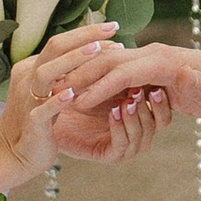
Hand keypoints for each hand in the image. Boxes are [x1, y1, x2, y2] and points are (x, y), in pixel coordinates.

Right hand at [0, 25, 112, 188]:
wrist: (11, 155)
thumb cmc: (36, 122)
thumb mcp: (48, 92)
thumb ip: (63, 74)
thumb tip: (94, 53)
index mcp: (31, 69)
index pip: (59, 43)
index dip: (86, 34)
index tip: (112, 29)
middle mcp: (27, 79)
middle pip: (53, 48)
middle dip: (84, 37)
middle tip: (111, 30)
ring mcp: (27, 100)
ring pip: (46, 73)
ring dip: (72, 61)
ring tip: (97, 51)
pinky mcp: (31, 123)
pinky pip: (42, 109)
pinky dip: (57, 101)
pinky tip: (73, 95)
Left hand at [49, 82, 172, 163]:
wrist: (40, 130)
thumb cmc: (65, 97)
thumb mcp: (94, 79)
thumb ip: (112, 71)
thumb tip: (122, 43)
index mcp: (134, 113)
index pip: (158, 106)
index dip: (160, 93)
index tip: (157, 73)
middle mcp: (132, 130)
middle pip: (157, 122)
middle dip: (154, 105)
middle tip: (151, 89)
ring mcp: (123, 145)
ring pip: (142, 135)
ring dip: (138, 116)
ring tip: (132, 99)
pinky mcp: (109, 156)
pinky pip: (121, 145)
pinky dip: (120, 127)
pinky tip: (114, 112)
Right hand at [56, 38, 200, 127]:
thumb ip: (199, 85)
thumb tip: (185, 75)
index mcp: (164, 60)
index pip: (125, 71)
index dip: (100, 87)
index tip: (77, 102)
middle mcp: (153, 55)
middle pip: (110, 63)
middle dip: (83, 78)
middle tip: (55, 94)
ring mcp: (150, 60)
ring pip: (109, 66)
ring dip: (86, 78)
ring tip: (61, 93)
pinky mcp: (149, 69)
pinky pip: (117, 73)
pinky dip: (97, 80)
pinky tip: (83, 92)